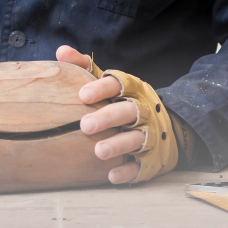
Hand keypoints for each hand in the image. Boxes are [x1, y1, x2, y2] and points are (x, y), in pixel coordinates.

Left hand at [57, 45, 141, 184]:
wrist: (166, 125)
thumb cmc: (124, 100)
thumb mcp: (108, 81)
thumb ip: (85, 66)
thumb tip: (61, 51)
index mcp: (132, 89)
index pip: (119, 84)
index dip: (102, 88)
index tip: (83, 95)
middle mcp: (144, 109)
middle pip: (128, 111)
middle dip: (108, 118)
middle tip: (85, 126)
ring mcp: (150, 134)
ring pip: (137, 138)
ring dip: (119, 145)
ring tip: (98, 152)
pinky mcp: (153, 158)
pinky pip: (143, 165)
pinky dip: (129, 171)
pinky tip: (112, 176)